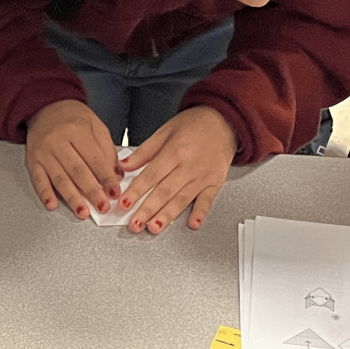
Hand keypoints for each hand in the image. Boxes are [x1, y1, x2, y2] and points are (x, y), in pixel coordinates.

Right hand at [25, 100, 121, 218]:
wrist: (45, 107)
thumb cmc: (72, 117)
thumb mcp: (95, 126)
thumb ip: (107, 150)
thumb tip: (116, 175)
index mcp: (77, 130)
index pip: (95, 159)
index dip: (106, 178)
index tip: (114, 192)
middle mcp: (58, 141)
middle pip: (77, 171)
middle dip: (92, 192)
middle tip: (102, 206)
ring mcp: (44, 152)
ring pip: (59, 178)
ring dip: (71, 198)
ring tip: (82, 212)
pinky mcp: (32, 161)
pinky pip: (38, 180)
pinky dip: (45, 194)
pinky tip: (52, 204)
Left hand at [119, 106, 235, 233]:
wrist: (225, 120)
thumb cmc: (195, 124)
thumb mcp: (166, 131)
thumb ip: (145, 151)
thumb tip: (124, 166)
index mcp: (175, 151)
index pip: (151, 175)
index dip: (136, 191)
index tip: (124, 203)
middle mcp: (189, 166)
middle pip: (164, 191)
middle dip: (147, 210)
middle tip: (135, 224)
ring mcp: (203, 176)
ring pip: (182, 199)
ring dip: (167, 216)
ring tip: (154, 227)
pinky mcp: (215, 183)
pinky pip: (207, 200)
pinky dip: (200, 213)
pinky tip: (193, 223)